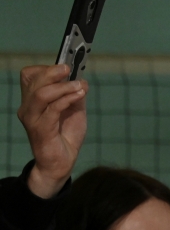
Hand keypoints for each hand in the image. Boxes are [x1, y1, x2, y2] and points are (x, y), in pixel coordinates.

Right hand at [17, 64, 87, 198]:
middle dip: (53, 72)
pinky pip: (52, 109)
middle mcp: (28, 107)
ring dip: (62, 86)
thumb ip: (75, 95)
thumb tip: (81, 80)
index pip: (30, 75)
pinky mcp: (41, 130)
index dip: (47, 68)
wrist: (61, 163)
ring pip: (41, 93)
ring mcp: (32, 118)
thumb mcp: (74, 111)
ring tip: (80, 86)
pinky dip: (66, 99)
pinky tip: (79, 95)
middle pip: (34, 81)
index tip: (68, 66)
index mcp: (33, 100)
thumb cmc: (65, 136)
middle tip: (69, 69)